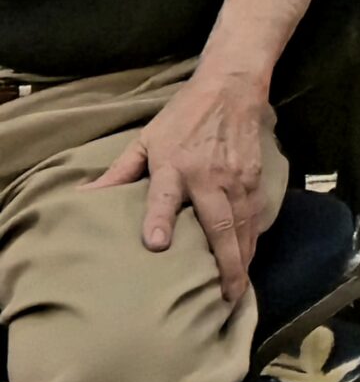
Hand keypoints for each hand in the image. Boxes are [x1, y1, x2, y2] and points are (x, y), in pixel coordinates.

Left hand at [88, 68, 269, 304]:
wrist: (231, 86)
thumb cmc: (183, 116)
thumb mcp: (146, 140)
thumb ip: (119, 173)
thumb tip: (81, 197)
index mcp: (174, 165)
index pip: (164, 196)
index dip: (160, 219)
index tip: (158, 245)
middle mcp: (208, 175)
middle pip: (218, 223)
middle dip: (224, 262)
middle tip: (225, 295)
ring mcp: (236, 177)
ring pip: (242, 225)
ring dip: (242, 258)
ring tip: (238, 289)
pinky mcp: (255, 176)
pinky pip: (255, 214)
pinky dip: (253, 239)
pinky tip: (250, 258)